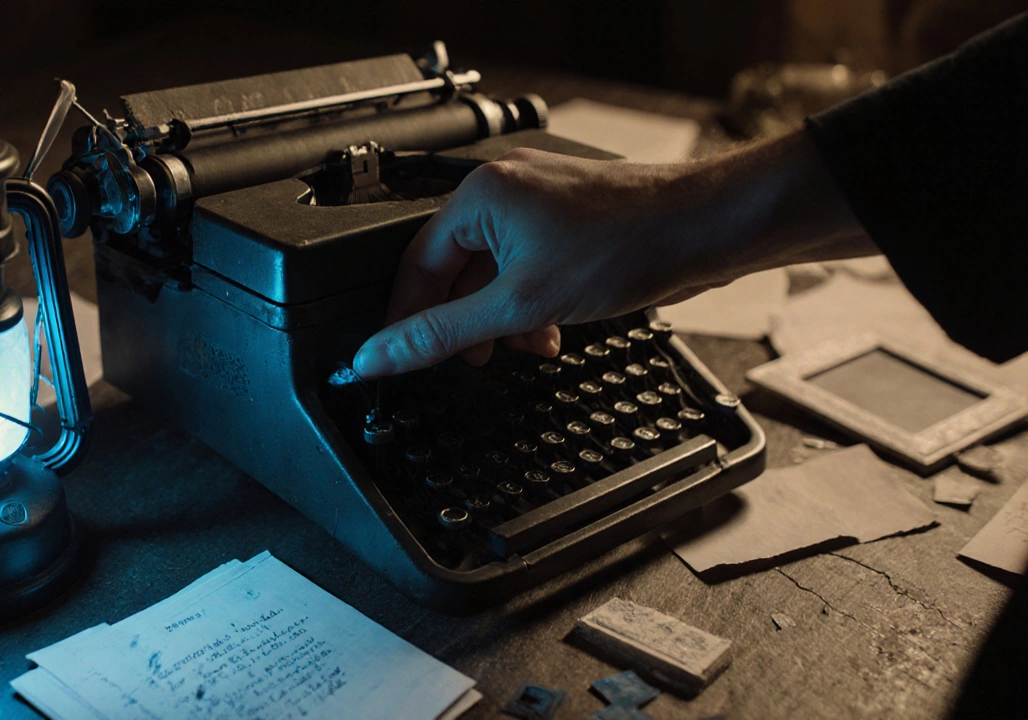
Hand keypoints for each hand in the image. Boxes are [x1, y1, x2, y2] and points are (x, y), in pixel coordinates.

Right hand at [352, 132, 873, 377]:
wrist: (707, 229)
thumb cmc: (628, 245)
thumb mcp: (520, 304)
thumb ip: (443, 333)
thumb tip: (380, 354)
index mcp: (478, 196)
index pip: (415, 264)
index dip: (406, 318)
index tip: (398, 358)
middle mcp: (504, 189)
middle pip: (455, 269)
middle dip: (465, 323)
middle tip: (472, 363)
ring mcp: (539, 201)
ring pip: (495, 271)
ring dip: (503, 319)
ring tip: (524, 350)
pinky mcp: (569, 218)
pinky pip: (528, 265)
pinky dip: (531, 303)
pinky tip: (551, 331)